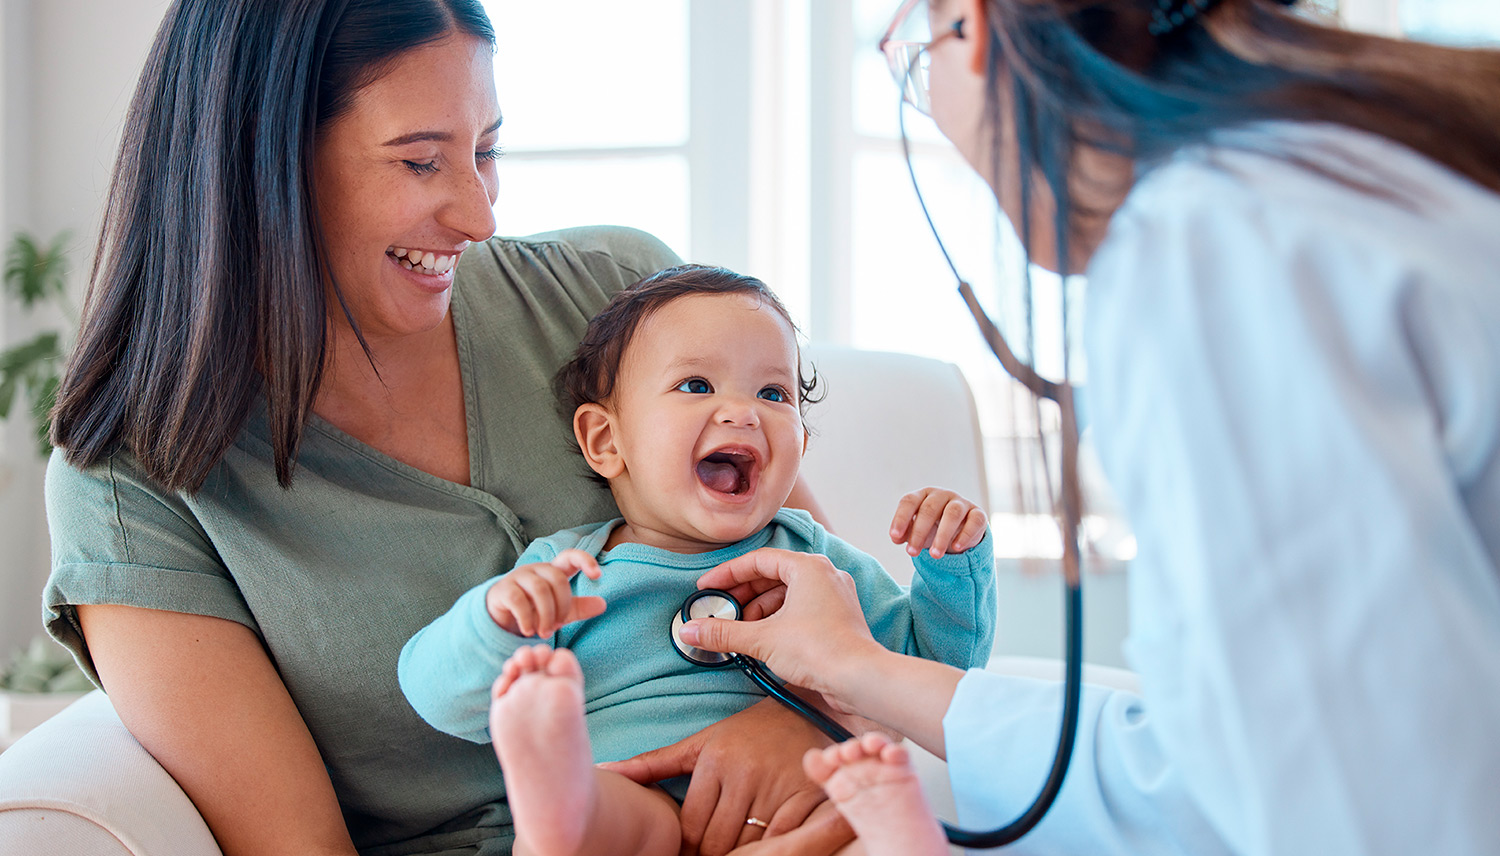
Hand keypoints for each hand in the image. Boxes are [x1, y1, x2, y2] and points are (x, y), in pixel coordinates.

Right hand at [484, 549, 605, 636]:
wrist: (501, 619)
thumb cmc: (534, 611)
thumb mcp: (560, 611)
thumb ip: (579, 607)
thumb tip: (603, 604)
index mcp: (552, 571)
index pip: (570, 556)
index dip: (585, 560)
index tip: (597, 575)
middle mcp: (536, 569)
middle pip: (557, 579)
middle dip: (561, 605)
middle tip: (557, 625)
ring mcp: (518, 577)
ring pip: (539, 589)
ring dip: (546, 615)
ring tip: (545, 633)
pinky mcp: (503, 589)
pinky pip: (519, 600)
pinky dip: (527, 619)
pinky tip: (529, 631)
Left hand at [598, 698, 838, 855]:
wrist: (806, 709)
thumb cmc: (746, 733)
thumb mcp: (699, 744)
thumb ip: (653, 763)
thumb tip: (605, 771)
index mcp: (715, 759)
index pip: (691, 827)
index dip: (688, 848)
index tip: (690, 852)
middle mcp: (745, 772)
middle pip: (718, 842)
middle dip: (712, 855)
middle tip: (711, 854)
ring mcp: (778, 785)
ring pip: (749, 846)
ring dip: (741, 855)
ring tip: (737, 850)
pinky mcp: (808, 795)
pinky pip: (783, 841)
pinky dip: (773, 850)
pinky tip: (766, 846)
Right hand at [681, 549, 885, 703]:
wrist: (861, 679)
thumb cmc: (820, 650)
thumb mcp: (762, 639)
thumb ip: (724, 632)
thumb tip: (690, 631)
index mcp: (808, 567)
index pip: (758, 560)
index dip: (728, 574)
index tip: (707, 587)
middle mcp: (824, 575)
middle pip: (773, 576)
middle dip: (743, 595)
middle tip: (720, 611)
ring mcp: (834, 596)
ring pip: (787, 594)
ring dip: (759, 610)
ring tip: (740, 630)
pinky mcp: (837, 618)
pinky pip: (800, 609)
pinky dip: (778, 619)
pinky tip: (762, 639)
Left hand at [889, 487, 986, 558]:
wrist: (961, 532)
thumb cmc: (933, 528)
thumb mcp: (917, 531)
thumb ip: (905, 533)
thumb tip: (896, 538)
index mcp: (923, 495)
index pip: (909, 501)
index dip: (901, 518)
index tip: (894, 536)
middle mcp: (942, 495)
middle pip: (929, 509)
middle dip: (919, 532)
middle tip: (912, 552)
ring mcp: (961, 503)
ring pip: (952, 514)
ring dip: (942, 535)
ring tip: (934, 555)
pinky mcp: (978, 514)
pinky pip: (974, 521)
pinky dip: (965, 535)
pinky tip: (956, 548)